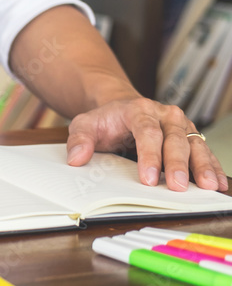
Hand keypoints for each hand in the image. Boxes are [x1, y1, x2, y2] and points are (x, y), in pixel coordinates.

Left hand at [66, 97, 227, 191]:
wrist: (120, 108)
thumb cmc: (105, 120)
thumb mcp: (84, 125)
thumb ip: (79, 140)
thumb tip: (76, 158)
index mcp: (140, 110)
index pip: (147, 132)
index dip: (149, 155)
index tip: (148, 178)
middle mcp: (166, 115)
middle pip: (175, 139)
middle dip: (177, 164)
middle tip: (177, 186)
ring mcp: (181, 126)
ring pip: (195, 145)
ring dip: (202, 166)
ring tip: (208, 186)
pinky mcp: (190, 137)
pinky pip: (204, 151)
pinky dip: (212, 167)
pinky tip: (218, 183)